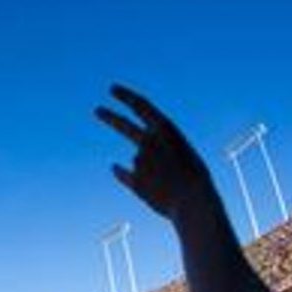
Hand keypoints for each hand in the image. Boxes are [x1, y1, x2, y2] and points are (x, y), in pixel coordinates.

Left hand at [96, 84, 215, 221]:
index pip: (141, 106)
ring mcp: (139, 161)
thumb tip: (126, 162)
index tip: (112, 89)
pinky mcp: (134, 180)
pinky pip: (124, 174)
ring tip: (169, 180)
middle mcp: (149, 141)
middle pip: (124, 125)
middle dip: (110, 117)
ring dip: (153, 169)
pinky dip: (123, 173)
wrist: (195, 202)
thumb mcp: (182, 154)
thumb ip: (156, 151)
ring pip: (139, 161)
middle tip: (97, 110)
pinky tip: (121, 172)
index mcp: (166, 130)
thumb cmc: (194, 178)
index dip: (126, 96)